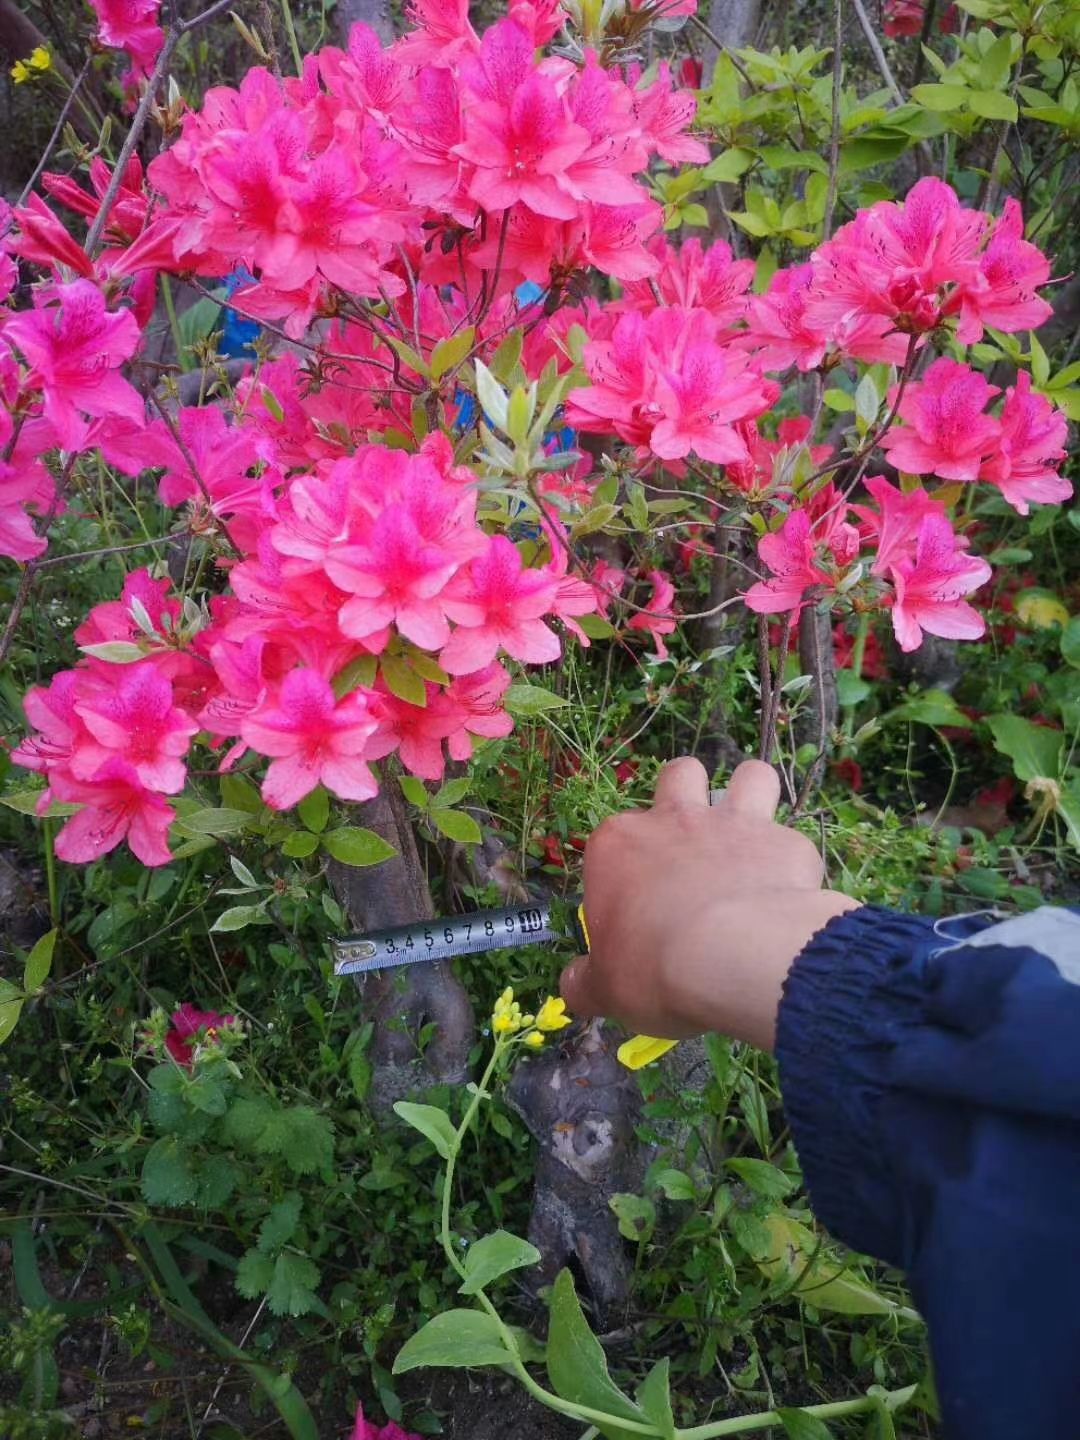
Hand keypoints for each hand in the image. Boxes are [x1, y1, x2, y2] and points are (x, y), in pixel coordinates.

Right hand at [560, 757, 858, 1051]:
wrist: (734, 958)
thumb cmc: (653, 969)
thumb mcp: (606, 989)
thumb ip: (587, 983)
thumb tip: (573, 989)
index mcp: (619, 845)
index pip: (615, 841)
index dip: (626, 872)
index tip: (636, 913)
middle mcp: (675, 820)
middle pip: (679, 776)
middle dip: (687, 794)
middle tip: (695, 844)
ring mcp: (734, 824)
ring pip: (749, 777)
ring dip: (751, 797)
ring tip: (753, 837)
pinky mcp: (785, 844)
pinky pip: (792, 841)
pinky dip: (790, 865)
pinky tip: (790, 896)